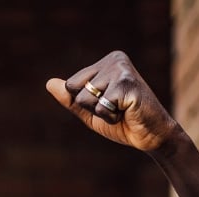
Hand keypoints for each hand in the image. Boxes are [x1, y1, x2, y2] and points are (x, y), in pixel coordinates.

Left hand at [45, 50, 182, 153]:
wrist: (150, 135)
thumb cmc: (122, 122)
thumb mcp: (90, 111)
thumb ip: (70, 99)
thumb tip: (49, 83)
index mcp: (106, 62)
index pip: (71, 84)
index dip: (84, 102)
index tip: (107, 103)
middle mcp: (115, 60)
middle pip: (76, 90)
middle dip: (91, 107)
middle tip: (115, 108)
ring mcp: (122, 70)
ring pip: (86, 98)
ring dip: (101, 112)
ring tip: (122, 110)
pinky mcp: (127, 85)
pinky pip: (100, 107)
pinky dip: (110, 117)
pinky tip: (127, 112)